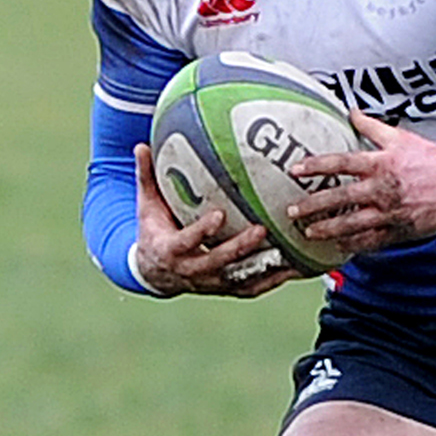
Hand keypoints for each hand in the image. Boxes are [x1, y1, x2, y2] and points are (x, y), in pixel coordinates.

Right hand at [131, 142, 294, 297]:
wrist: (155, 272)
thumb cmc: (154, 231)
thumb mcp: (146, 206)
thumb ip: (146, 178)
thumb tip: (141, 146)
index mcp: (170, 250)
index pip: (187, 241)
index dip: (202, 230)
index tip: (219, 214)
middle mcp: (191, 270)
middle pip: (218, 262)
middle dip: (240, 248)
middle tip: (261, 229)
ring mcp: (209, 283)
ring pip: (239, 279)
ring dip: (264, 268)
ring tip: (289, 253)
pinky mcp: (224, 289)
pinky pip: (251, 288)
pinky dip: (272, 280)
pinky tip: (294, 268)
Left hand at [284, 110, 435, 254]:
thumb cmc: (432, 160)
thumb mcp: (401, 138)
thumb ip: (372, 126)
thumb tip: (351, 111)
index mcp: (381, 164)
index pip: (341, 163)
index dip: (316, 166)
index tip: (296, 170)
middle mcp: (382, 189)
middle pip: (340, 198)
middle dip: (314, 206)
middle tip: (292, 211)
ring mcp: (390, 213)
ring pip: (352, 225)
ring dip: (328, 230)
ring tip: (308, 234)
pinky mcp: (399, 231)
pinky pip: (371, 241)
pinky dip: (353, 246)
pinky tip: (338, 248)